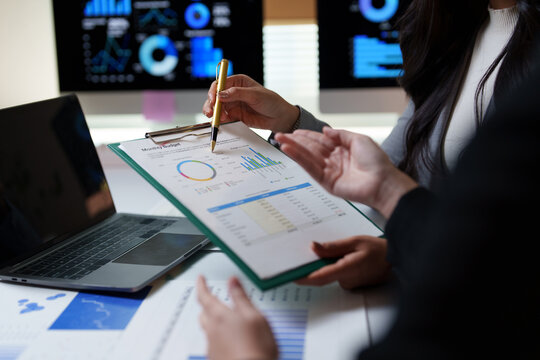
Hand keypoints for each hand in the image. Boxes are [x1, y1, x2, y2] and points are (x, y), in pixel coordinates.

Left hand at [197, 276, 277, 359]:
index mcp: (220, 315)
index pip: (204, 295)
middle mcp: (212, 330)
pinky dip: (219, 337)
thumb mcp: (255, 316)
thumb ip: (241, 297)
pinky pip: (213, 343)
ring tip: (226, 321)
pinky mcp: (215, 358)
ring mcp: (212, 346)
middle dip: (207, 303)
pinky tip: (231, 341)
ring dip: (213, 321)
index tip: (200, 278)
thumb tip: (233, 281)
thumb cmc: (256, 348)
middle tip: (211, 298)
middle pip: (203, 312)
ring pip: (208, 328)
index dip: (201, 285)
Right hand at [202, 74, 299, 132]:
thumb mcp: (255, 95)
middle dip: (211, 104)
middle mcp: (233, 92)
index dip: (214, 91)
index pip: (220, 83)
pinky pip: (224, 118)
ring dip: (215, 114)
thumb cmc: (271, 101)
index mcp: (238, 82)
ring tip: (217, 119)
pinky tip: (222, 123)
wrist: (279, 117)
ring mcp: (233, 105)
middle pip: (216, 97)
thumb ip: (237, 94)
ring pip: (218, 108)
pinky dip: (221, 121)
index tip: (213, 99)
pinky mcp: (235, 116)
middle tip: (210, 112)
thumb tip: (220, 95)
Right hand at [275, 127, 417, 217]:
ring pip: (307, 157)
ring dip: (293, 148)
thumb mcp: (359, 139)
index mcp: (342, 150)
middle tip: (279, 134)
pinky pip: (310, 168)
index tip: (294, 131)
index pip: (320, 141)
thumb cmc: (377, 162)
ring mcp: (329, 171)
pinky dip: (299, 159)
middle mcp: (334, 160)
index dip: (307, 135)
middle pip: (310, 148)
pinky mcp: (326, 182)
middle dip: (295, 141)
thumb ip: (340, 135)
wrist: (383, 182)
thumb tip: (325, 130)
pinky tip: (289, 150)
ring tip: (279, 140)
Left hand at [296, 236, 390, 288]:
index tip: (291, 274)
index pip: (320, 277)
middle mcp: (347, 280)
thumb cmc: (378, 250)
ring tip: (321, 250)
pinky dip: (332, 266)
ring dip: (322, 264)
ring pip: (328, 274)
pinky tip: (336, 256)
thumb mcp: (355, 241)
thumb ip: (333, 246)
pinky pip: (336, 275)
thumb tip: (313, 248)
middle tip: (295, 257)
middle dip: (308, 268)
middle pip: (321, 276)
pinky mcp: (350, 283)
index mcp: (348, 269)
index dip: (303, 278)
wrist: (394, 260)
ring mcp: (349, 284)